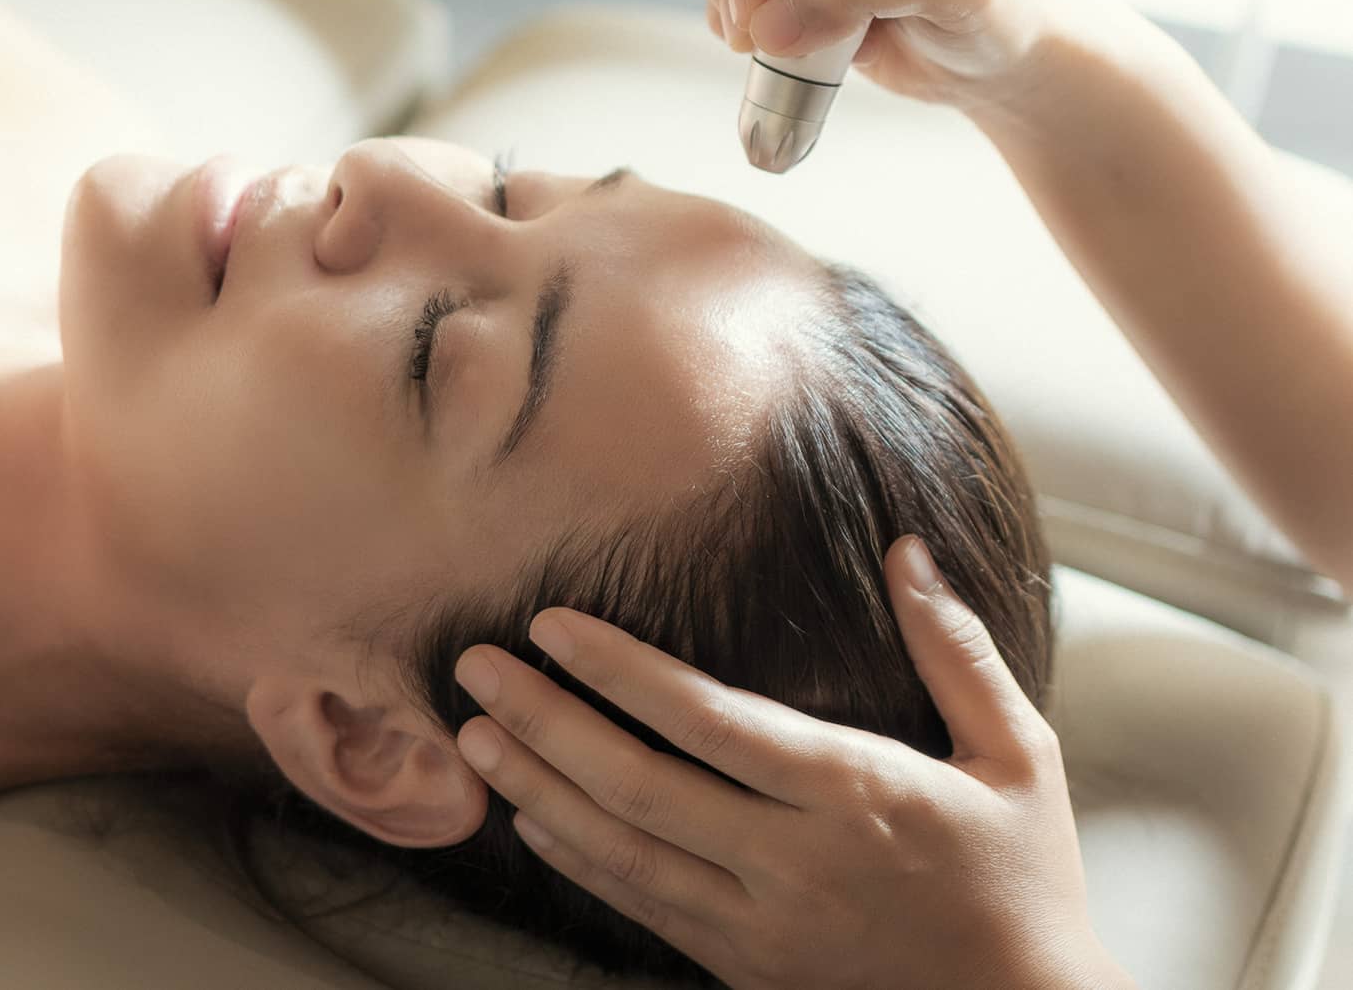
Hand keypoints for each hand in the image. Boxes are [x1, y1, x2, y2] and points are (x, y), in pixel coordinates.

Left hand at [453, 536, 1135, 989]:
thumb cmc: (1024, 878)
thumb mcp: (1018, 754)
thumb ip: (955, 649)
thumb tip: (907, 549)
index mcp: (854, 794)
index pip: (710, 721)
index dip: (621, 671)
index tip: (553, 624)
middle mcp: (792, 862)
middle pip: (640, 787)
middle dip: (545, 723)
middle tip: (474, 669)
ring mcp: (762, 926)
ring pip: (624, 854)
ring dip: (538, 791)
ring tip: (472, 739)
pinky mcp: (747, 968)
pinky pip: (643, 911)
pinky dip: (579, 863)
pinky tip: (533, 821)